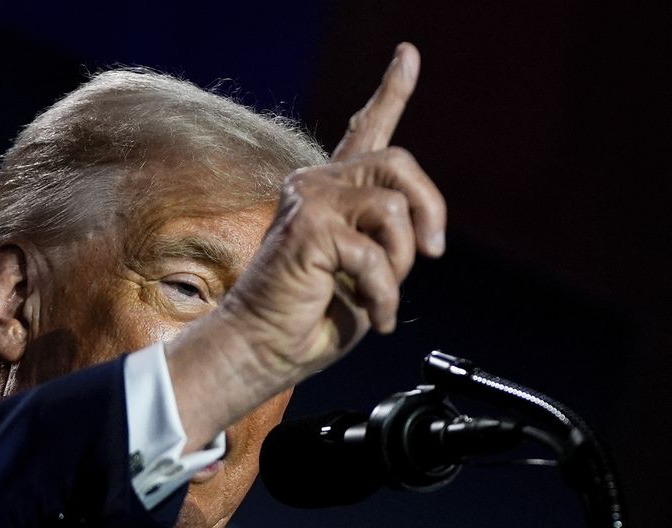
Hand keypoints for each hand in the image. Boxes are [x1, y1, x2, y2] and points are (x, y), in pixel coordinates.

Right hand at [168, 43, 446, 450]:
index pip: (365, 131)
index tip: (408, 54)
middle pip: (399, 162)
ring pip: (394, 207)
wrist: (263, 348)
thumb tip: (424, 232)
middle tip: (432, 253)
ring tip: (381, 296)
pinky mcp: (308, 225)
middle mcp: (317, 185)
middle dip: (430, 210)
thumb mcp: (367, 271)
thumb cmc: (309, 316)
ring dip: (400, 265)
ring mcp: (309, 200)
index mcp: (332, 194)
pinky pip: (377, 254)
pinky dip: (384, 294)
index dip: (391, 90)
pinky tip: (370, 315)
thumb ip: (389, 239)